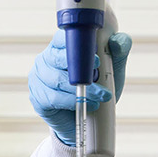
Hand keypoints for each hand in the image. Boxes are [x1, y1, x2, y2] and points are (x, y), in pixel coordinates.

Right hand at [27, 31, 131, 145]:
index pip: (62, 38)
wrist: (86, 118)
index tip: (95, 57)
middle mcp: (45, 60)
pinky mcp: (38, 98)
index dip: (78, 45)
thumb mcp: (111, 68)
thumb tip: (119, 41)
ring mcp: (38, 79)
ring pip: (59, 81)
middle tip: (98, 75)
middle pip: (57, 58)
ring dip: (82, 89)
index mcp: (60, 46)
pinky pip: (55, 98)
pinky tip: (87, 104)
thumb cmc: (96, 87)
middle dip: (80, 68)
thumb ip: (117, 51)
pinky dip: (73, 102)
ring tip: (100, 96)